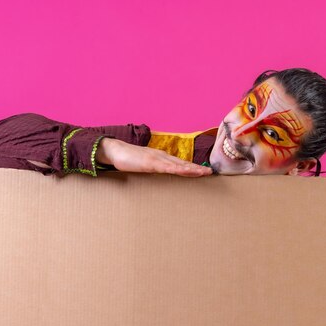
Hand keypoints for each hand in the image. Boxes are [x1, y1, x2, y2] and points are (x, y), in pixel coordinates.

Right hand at [97, 138, 212, 176]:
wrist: (115, 150)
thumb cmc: (129, 159)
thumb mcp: (145, 166)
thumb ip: (154, 169)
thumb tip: (162, 175)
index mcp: (162, 158)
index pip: (180, 164)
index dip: (193, 167)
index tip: (205, 172)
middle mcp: (162, 157)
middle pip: (183, 163)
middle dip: (197, 168)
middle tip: (210, 173)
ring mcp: (157, 159)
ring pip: (177, 165)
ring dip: (191, 168)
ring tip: (203, 172)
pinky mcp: (149, 162)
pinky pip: (165, 167)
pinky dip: (176, 169)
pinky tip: (184, 171)